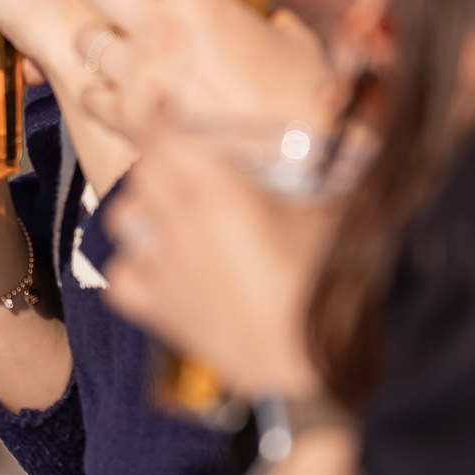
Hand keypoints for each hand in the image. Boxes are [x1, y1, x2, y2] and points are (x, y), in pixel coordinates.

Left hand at [74, 0, 333, 137]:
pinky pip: (90, 94)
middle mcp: (158, 29)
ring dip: (99, 39)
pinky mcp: (129, 120)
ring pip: (84, 38)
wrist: (297, 167)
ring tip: (122, 46)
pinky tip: (126, 93)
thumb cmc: (304, 100)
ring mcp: (138, 75)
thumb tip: (261, 6)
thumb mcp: (295, 39)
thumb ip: (266, 13)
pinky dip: (101, 92)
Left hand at [100, 133, 332, 397]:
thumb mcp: (334, 216)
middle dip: (160, 158)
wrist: (312, 375)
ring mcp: (163, 268)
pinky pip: (123, 274)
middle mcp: (180, 224)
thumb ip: (328, 172)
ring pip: (124, 216)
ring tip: (179, 212)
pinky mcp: (158, 310)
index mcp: (219, 193)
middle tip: (190, 162)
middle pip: (145, 171)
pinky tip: (164, 265)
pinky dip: (136, 264)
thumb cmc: (331, 292)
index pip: (160, 135)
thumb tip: (352, 137)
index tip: (155, 98)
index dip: (149, 110)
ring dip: (145, 206)